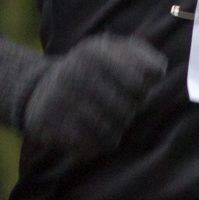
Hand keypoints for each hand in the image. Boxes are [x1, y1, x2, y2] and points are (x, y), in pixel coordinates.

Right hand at [22, 34, 166, 156]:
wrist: (40, 88)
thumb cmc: (90, 70)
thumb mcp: (112, 51)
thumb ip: (141, 56)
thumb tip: (159, 70)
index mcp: (94, 54)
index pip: (139, 84)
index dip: (142, 91)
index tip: (134, 88)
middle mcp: (75, 75)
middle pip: (127, 111)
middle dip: (128, 111)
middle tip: (119, 106)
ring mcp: (62, 103)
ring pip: (111, 134)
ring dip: (114, 130)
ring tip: (106, 119)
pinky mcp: (51, 128)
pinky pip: (90, 148)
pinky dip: (96, 144)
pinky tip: (90, 132)